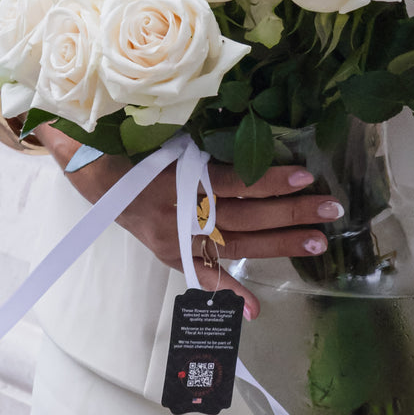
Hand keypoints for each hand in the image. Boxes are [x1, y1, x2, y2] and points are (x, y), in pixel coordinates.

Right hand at [62, 144, 338, 318]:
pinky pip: (201, 274)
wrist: (82, 171)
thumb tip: (111, 104)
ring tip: (320, 240)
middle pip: (241, 214)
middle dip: (289, 212)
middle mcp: (174, 213)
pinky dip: (227, 292)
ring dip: (279, 242)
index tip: (304, 174)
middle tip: (332, 209)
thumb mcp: (109, 128)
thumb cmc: (107, 141)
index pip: (226, 181)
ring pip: (235, 239)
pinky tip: (256, 310)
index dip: (265, 179)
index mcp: (166, 179)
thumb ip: (117, 121)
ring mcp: (174, 236)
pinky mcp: (170, 251)